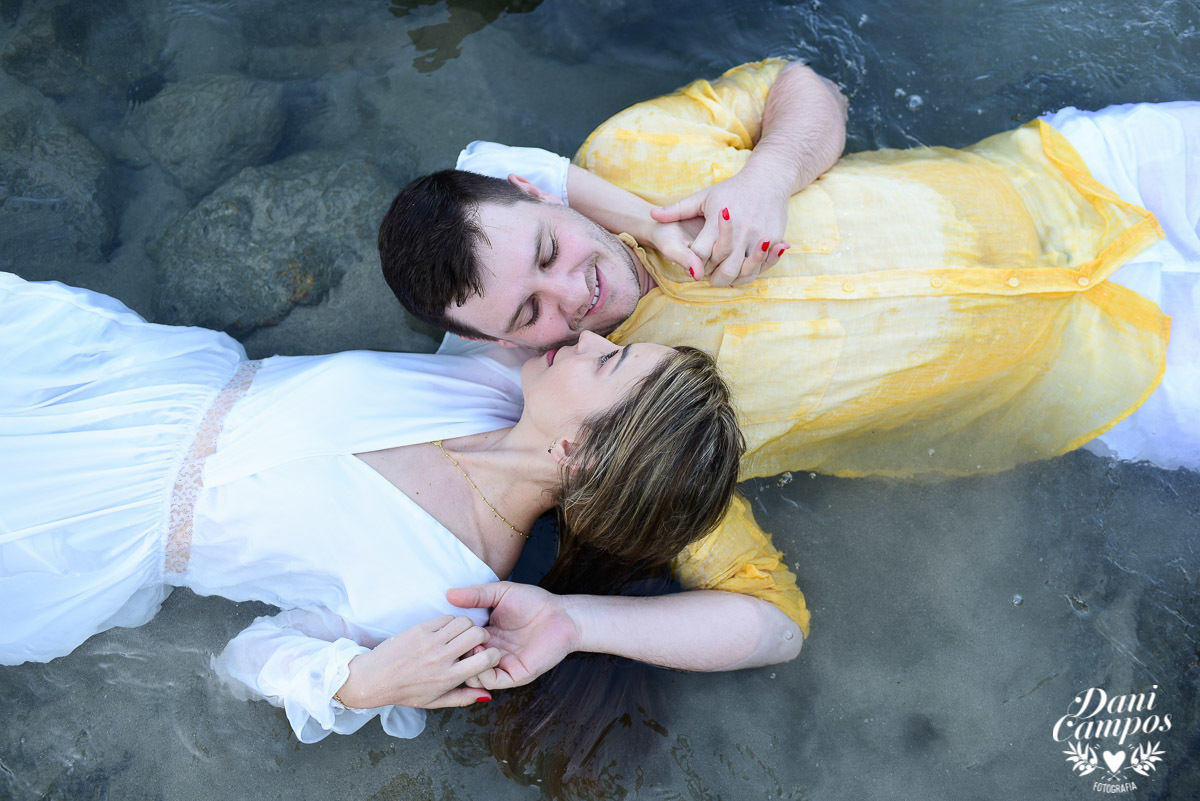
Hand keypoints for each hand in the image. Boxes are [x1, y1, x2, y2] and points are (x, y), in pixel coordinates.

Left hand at [338, 614, 497, 708]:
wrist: (374, 679)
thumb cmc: (404, 692)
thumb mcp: (434, 702)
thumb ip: (463, 698)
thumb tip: (487, 694)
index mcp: (449, 678)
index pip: (486, 659)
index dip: (493, 654)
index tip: (487, 655)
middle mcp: (442, 658)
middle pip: (478, 634)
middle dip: (482, 636)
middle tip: (475, 641)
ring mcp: (430, 641)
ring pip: (463, 621)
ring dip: (467, 626)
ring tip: (460, 635)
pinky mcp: (420, 629)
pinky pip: (446, 617)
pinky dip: (450, 622)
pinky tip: (444, 631)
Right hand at [447, 582, 577, 689]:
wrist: (562, 615)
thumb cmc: (534, 602)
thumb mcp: (500, 593)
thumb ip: (475, 595)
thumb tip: (448, 594)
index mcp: (486, 635)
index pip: (461, 644)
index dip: (451, 640)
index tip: (445, 629)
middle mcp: (492, 652)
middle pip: (464, 662)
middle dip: (456, 654)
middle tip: (454, 642)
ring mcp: (502, 665)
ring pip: (474, 675)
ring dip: (467, 663)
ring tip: (470, 646)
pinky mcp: (514, 675)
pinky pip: (491, 681)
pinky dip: (482, 672)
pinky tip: (483, 653)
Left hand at [651, 169, 791, 286]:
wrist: (768, 180)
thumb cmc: (731, 190)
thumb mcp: (703, 197)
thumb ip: (677, 209)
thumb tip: (652, 215)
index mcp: (718, 221)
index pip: (701, 254)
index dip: (695, 262)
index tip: (694, 260)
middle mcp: (740, 231)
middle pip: (725, 270)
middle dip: (714, 278)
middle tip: (709, 276)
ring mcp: (758, 237)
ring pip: (745, 272)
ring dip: (733, 279)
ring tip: (724, 275)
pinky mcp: (774, 239)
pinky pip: (762, 266)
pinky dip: (751, 272)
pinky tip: (741, 269)